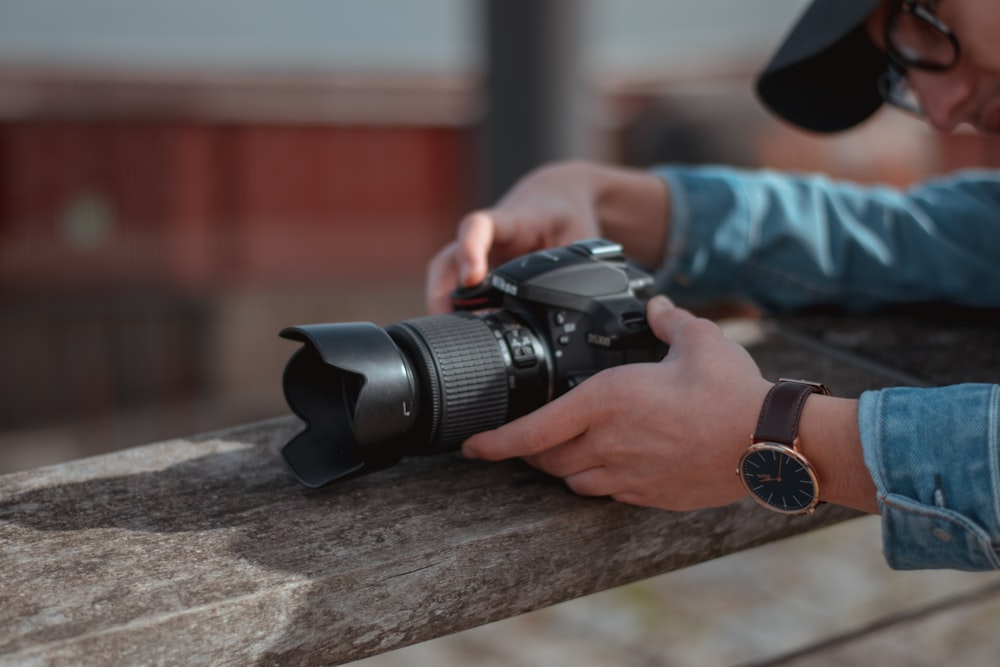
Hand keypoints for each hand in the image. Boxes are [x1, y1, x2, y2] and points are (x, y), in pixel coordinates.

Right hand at [425, 161, 669, 313]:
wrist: (559, 198)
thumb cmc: (569, 218)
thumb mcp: (581, 241)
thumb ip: (579, 271)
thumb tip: (587, 315)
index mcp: (511, 221)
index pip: (479, 227)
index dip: (472, 249)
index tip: (473, 277)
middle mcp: (485, 237)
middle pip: (448, 259)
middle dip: (442, 292)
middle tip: (449, 325)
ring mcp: (477, 253)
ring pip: (445, 275)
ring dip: (441, 304)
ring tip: (449, 339)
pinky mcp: (476, 267)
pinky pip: (453, 286)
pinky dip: (452, 308)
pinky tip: (459, 333)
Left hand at [462, 295, 772, 511]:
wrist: (769, 444)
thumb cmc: (731, 392)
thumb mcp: (699, 340)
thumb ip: (669, 320)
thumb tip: (657, 306)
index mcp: (607, 401)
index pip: (532, 431)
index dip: (494, 443)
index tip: (471, 446)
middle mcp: (607, 443)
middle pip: (545, 459)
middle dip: (527, 451)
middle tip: (523, 438)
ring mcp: (627, 475)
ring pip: (571, 480)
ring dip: (559, 466)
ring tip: (562, 450)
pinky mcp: (648, 497)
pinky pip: (605, 492)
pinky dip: (594, 480)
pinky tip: (608, 464)